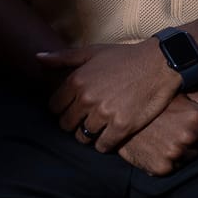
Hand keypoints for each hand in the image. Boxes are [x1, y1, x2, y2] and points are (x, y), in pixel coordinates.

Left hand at [40, 40, 181, 152]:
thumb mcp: (93, 52)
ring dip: (89, 134)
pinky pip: (103, 146)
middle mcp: (87, 98)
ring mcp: (104, 114)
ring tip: (98, 127)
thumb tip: (37, 58)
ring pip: (83, 137)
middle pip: (66, 125)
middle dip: (73, 123)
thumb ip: (63, 58)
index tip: (72, 109)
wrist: (160, 64)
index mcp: (77, 80)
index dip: (61, 110)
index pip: (54, 107)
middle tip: (85, 120)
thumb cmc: (125, 58)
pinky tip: (110, 135)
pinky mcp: (122, 127)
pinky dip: (104, 144)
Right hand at [116, 90, 197, 176]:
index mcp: (197, 116)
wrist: (118, 113)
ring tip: (170, 132)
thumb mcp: (186, 93)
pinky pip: (179, 165)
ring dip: (188, 146)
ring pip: (196, 154)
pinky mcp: (163, 168)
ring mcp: (175, 154)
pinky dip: (173, 158)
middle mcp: (189, 137)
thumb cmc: (155, 98)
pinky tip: (161, 144)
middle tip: (180, 122)